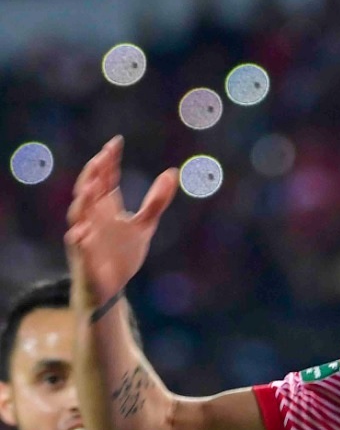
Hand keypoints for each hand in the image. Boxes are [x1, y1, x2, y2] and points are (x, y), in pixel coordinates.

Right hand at [64, 136, 177, 306]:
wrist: (112, 287)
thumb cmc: (122, 253)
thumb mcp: (145, 225)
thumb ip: (156, 200)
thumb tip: (172, 172)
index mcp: (105, 208)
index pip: (105, 179)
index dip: (109, 161)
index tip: (117, 142)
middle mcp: (91, 218)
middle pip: (88, 190)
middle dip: (94, 173)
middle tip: (103, 156)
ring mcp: (84, 236)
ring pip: (78, 215)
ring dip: (83, 200)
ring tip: (91, 186)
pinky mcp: (83, 257)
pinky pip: (78, 247)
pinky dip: (79, 239)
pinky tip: (82, 233)